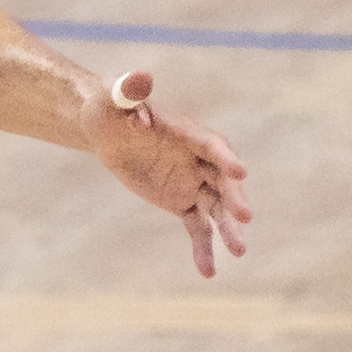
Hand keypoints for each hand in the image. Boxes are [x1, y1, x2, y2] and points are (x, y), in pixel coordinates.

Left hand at [88, 68, 253, 277]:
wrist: (107, 130)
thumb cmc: (111, 108)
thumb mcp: (115, 99)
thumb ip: (129, 91)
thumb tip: (138, 78)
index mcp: (189, 133)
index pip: (212, 145)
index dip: (225, 158)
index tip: (240, 172)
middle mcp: (200, 159)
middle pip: (223, 181)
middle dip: (234, 198)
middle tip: (244, 218)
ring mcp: (194, 182)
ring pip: (216, 208)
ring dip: (227, 229)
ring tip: (238, 252)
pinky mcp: (182, 202)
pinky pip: (197, 227)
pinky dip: (203, 248)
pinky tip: (208, 273)